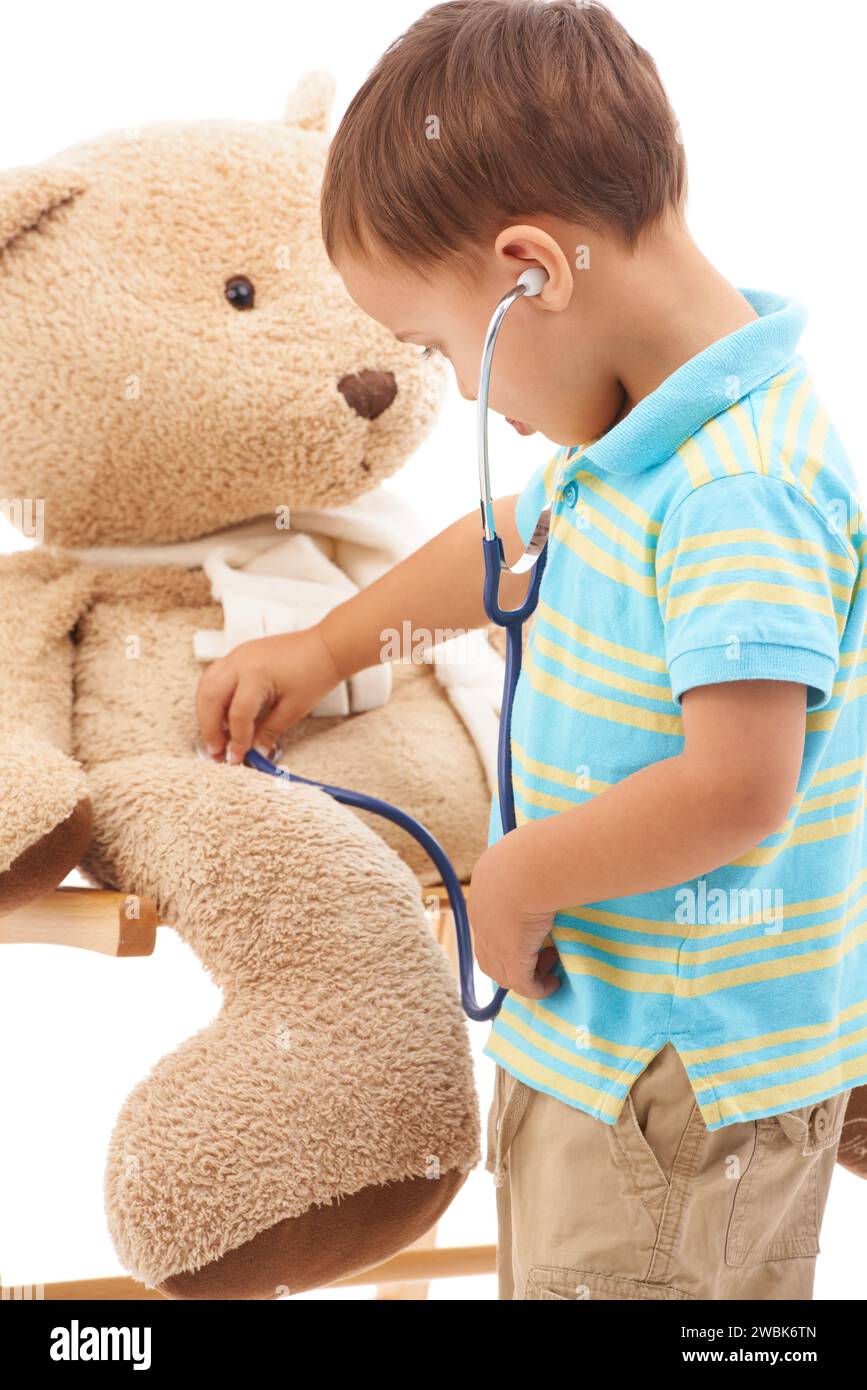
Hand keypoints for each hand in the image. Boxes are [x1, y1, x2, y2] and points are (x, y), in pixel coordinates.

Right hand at [195, 624, 344, 764]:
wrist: (325, 647)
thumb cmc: (315, 673)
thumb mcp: (293, 709)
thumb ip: (268, 732)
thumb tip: (253, 753)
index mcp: (256, 674)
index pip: (237, 714)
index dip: (236, 740)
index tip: (236, 758)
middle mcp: (240, 661)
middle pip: (210, 699)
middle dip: (209, 729)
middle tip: (216, 752)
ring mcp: (236, 655)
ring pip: (206, 686)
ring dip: (206, 713)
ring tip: (215, 737)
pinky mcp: (238, 655)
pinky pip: (214, 677)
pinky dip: (213, 698)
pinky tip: (222, 716)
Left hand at [468, 834, 561, 999]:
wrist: (529, 867)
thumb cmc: (535, 851)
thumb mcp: (528, 850)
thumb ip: (534, 857)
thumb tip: (554, 846)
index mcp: (483, 887)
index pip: (487, 919)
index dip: (505, 931)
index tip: (529, 932)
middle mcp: (481, 918)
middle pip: (489, 952)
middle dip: (512, 959)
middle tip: (541, 953)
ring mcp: (492, 942)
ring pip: (503, 972)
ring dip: (526, 975)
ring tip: (549, 967)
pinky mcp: (512, 960)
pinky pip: (524, 984)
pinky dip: (538, 989)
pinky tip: (554, 983)